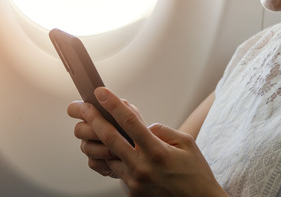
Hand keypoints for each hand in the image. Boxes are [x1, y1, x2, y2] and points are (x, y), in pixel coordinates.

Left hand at [68, 87, 226, 196]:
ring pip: (109, 156)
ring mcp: (135, 181)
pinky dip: (114, 158)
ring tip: (93, 127)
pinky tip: (113, 150)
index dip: (113, 105)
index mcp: (157, 151)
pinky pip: (117, 171)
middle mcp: (142, 167)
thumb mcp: (186, 144)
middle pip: (110, 138)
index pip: (130, 122)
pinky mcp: (133, 192)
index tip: (102, 93)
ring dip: (100, 141)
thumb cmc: (196, 173)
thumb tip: (145, 127)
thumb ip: (163, 131)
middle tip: (85, 107)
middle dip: (94, 119)